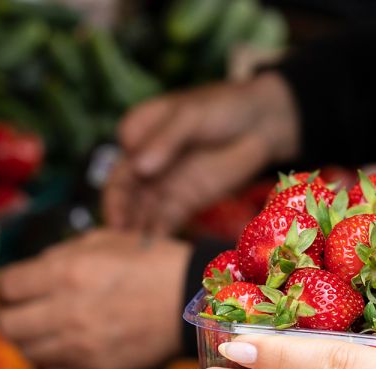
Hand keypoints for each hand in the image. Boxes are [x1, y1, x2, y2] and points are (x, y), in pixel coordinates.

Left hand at [0, 230, 190, 368]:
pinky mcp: (96, 367)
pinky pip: (56, 365)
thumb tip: (26, 274)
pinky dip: (54, 353)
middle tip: (18, 309)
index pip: (6, 286)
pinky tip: (69, 339)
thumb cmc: (149, 261)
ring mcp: (81, 345)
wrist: (193, 299)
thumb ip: (59, 256)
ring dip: (28, 338)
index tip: (8, 285)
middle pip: (7, 324)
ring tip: (41, 327)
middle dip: (7, 315)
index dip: (2, 285)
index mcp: (66, 272)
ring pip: (27, 350)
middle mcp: (66, 311)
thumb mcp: (103, 242)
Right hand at [103, 72, 299, 234]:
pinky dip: (158, 235)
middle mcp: (144, 162)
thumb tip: (140, 167)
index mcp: (137, 135)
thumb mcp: (191, 116)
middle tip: (122, 243)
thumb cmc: (223, 107)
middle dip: (122, 219)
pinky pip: (165, 220)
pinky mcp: (183, 201)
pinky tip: (156, 251)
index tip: (117, 215)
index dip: (114, 194)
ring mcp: (163, 184)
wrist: (261, 123)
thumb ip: (165, 140)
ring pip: (142, 211)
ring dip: (137, 232)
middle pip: (127, 196)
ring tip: (135, 254)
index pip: (119, 167)